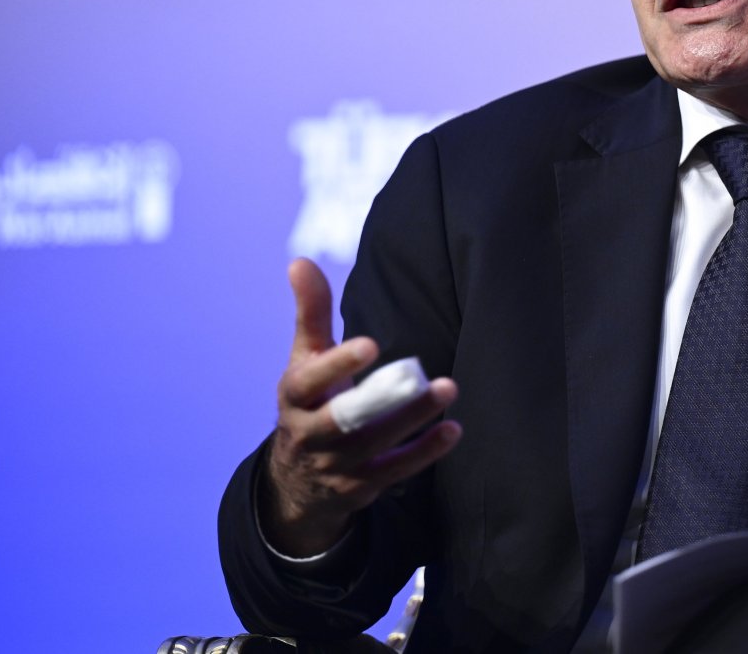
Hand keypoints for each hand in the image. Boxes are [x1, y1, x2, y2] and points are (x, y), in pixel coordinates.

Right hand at [260, 257, 461, 556]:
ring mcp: (336, 465)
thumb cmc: (310, 401)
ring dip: (413, 418)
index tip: (370, 344)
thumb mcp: (305, 359)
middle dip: (382, 399)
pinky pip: (395, 471)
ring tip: (448, 389)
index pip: (310, 383)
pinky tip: (452, 431)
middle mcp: (311, 435)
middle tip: (422, 373)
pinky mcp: (361, 486)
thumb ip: (310, 312)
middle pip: (344, 419)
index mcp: (295, 398)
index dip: (337, 365)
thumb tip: (300, 260)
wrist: (297, 481)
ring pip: (375, 444)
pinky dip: (424, 452)